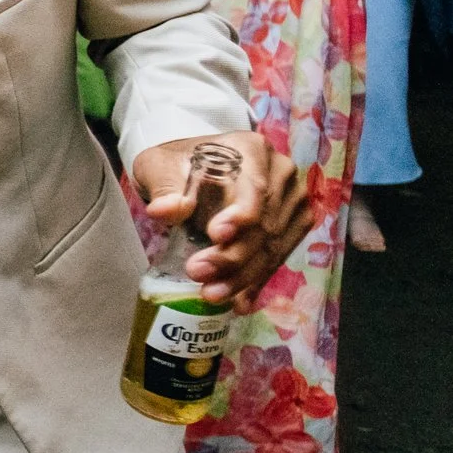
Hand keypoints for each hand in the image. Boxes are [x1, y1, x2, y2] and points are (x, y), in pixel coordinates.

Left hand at [133, 131, 311, 303]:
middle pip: (265, 222)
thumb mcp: (159, 166)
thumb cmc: (175, 164)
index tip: (215, 235)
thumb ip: (164, 186)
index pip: (254, 187)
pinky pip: (277, 257)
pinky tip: (238, 302)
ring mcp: (292, 201)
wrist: (192, 169)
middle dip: (233, 255)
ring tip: (212, 294)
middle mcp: (281, 174)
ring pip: (273, 246)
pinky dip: (256, 281)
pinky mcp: (293, 225)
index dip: (240, 215)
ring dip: (243, 275)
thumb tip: (163, 210)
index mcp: (252, 150)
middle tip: (198, 272)